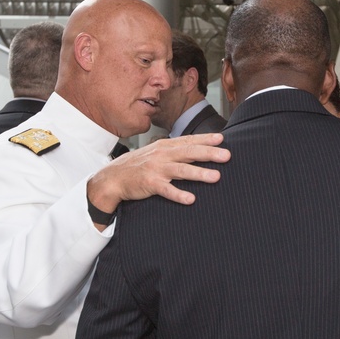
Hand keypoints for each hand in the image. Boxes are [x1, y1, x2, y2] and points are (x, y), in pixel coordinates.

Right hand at [86, 132, 229, 222]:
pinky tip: (191, 199)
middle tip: (227, 156)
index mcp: (166, 146)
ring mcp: (156, 169)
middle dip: (209, 154)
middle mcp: (162, 155)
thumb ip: (176, 151)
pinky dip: (178, 195)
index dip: (205, 139)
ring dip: (199, 173)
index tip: (222, 139)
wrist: (113, 177)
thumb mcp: (157, 153)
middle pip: (189, 153)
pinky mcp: (149, 184)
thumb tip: (199, 150)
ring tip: (216, 177)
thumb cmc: (139, 165)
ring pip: (181, 170)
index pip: (189, 141)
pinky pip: (166, 190)